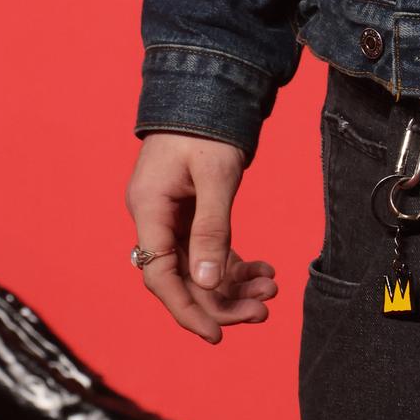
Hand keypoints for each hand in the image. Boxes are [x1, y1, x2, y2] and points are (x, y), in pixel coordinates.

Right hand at [126, 132, 277, 342]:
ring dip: (232, 283)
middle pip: (182, 276)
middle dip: (221, 299)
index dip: (187, 309)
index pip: (160, 275)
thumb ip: (211, 229)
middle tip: (261, 312)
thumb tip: (206, 282)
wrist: (208, 85)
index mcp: (149, 209)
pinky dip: (233, 262)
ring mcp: (171, 214)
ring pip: (198, 266)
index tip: (216, 334)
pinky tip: (263, 270)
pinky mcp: (189, 210)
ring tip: (270, 291)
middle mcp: (154, 217)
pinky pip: (208, 248)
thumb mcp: (215, 176)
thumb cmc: (207, 126)